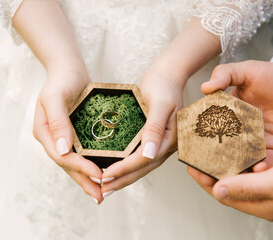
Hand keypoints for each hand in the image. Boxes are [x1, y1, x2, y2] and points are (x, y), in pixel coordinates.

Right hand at [33, 63, 103, 203]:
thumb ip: (58, 122)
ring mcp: (64, 138)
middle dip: (85, 181)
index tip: (98, 175)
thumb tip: (63, 149)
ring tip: (103, 193)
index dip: (80, 168)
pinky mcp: (76, 135)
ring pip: (76, 164)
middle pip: (69, 166)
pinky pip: (84, 154)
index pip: (62, 157)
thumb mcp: (56, 97)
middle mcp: (53, 139)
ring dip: (89, 179)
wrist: (68, 70)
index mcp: (45, 132)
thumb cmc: (61, 80)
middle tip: (101, 197)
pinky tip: (105, 173)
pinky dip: (92, 165)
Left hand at [101, 68, 182, 194]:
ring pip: (141, 166)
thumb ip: (154, 129)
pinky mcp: (154, 139)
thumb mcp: (159, 104)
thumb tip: (148, 155)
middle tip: (102, 190)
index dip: (124, 169)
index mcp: (170, 139)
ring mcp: (161, 143)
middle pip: (143, 168)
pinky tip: (114, 167)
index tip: (105, 176)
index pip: (145, 160)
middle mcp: (166, 145)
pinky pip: (140, 157)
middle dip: (122, 179)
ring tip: (105, 185)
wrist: (169, 75)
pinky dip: (127, 164)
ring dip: (124, 176)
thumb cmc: (164, 85)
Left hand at [188, 144, 272, 220]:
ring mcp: (272, 185)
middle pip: (231, 184)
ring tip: (213, 149)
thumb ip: (247, 186)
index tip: (191, 167)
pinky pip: (254, 166)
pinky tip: (237, 147)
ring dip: (227, 163)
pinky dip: (243, 158)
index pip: (226, 195)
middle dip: (213, 171)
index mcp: (262, 205)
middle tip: (198, 156)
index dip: (206, 182)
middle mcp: (265, 197)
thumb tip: (218, 191)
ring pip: (242, 174)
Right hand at [201, 61, 272, 170]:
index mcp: (229, 117)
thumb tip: (204, 87)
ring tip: (231, 179)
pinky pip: (268, 164)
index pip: (211, 134)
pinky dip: (263, 169)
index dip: (199, 146)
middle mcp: (241, 134)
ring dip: (237, 173)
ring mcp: (259, 144)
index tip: (190, 157)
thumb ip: (225, 74)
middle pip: (224, 154)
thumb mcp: (247, 70)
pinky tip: (259, 168)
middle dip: (214, 167)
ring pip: (244, 163)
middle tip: (206, 176)